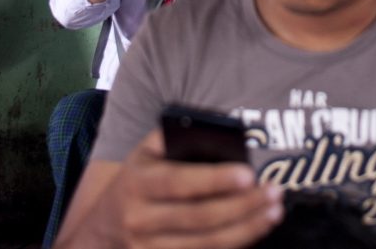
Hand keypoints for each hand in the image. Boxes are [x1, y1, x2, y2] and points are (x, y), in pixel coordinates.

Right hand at [107, 130, 283, 248]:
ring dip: (246, 229)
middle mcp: (140, 219)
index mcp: (137, 182)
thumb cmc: (137, 180)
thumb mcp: (146, 152)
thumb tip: (225, 137)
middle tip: (275, 192)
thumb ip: (178, 138)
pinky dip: (234, 244)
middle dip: (243, 206)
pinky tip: (255, 229)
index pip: (179, 182)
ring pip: (206, 243)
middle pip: (199, 217)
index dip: (215, 181)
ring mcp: (148, 248)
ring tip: (274, 212)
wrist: (100, 229)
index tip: (249, 174)